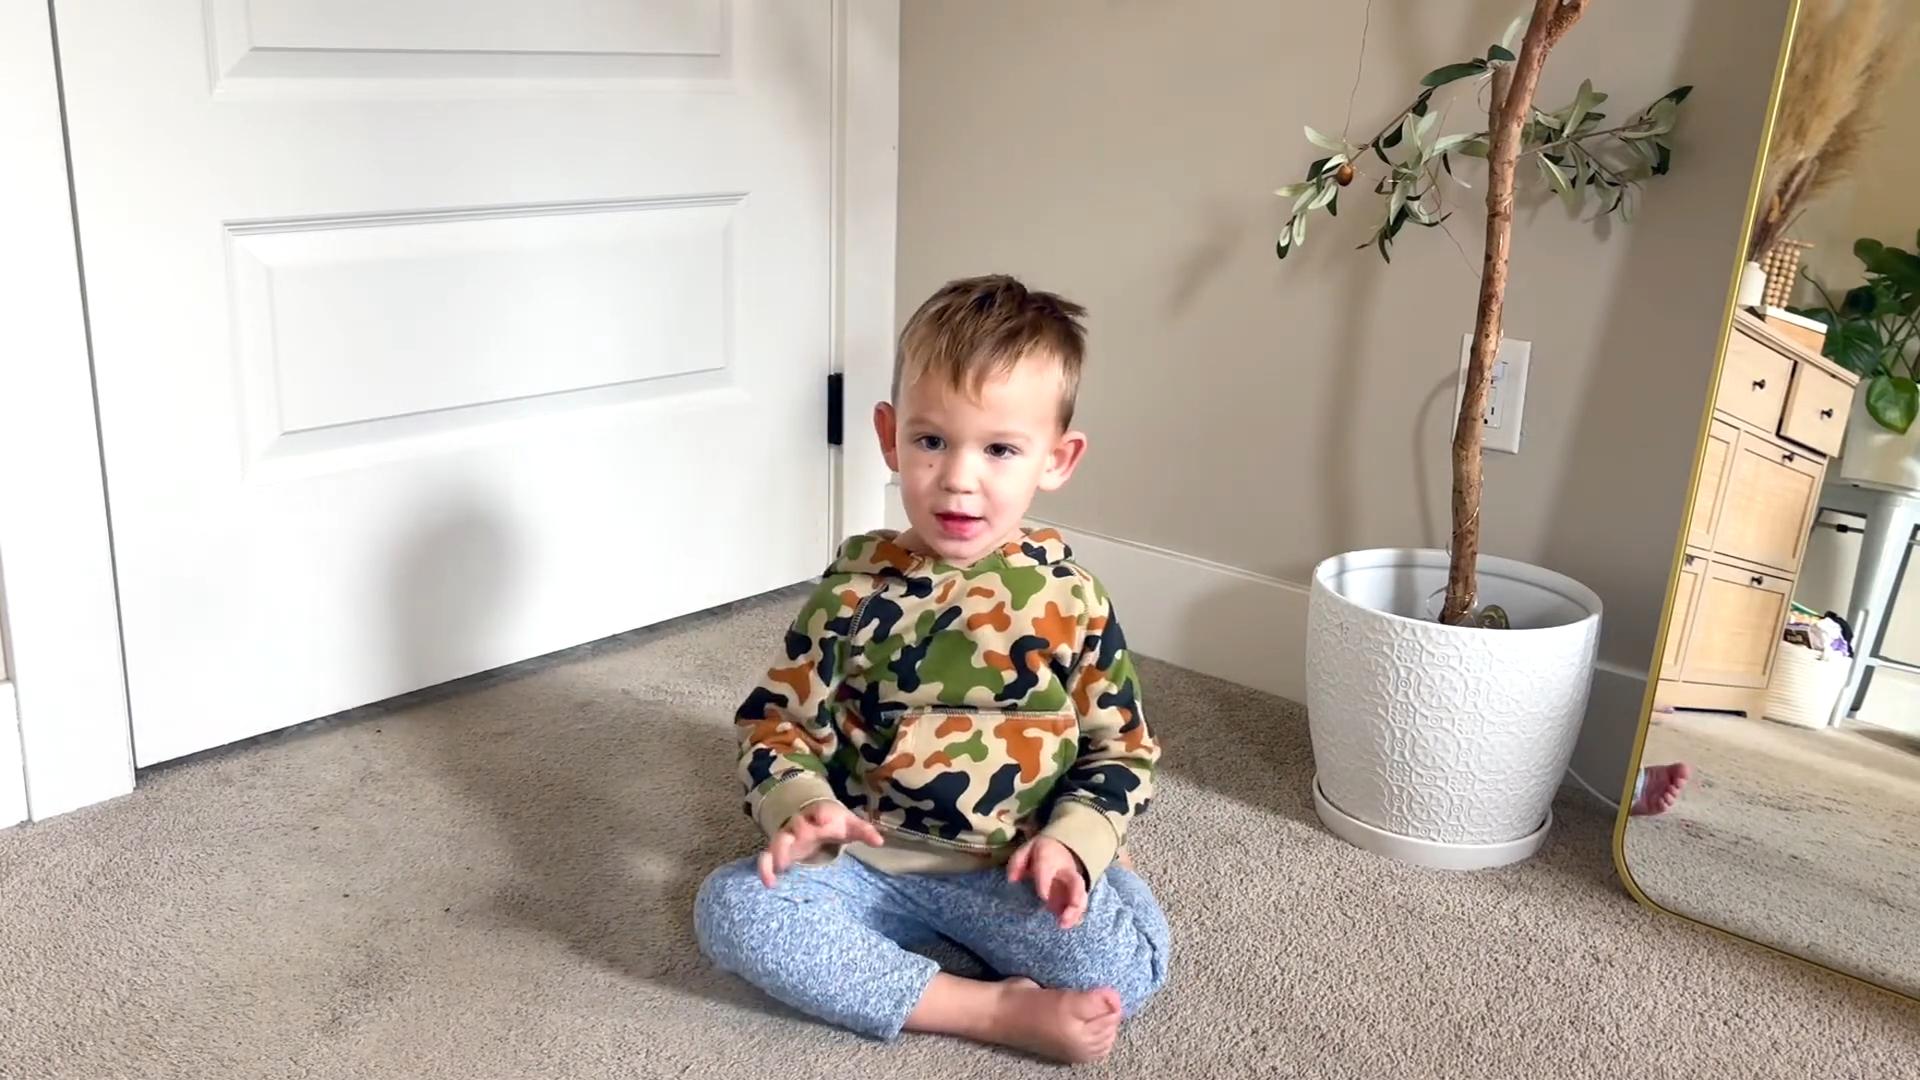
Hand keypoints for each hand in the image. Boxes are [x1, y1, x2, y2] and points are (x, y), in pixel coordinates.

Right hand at [757, 802, 883, 886]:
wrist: (817, 818)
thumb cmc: (836, 822)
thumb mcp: (850, 825)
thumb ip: (864, 831)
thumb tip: (880, 841)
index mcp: (820, 814)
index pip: (819, 812)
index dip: (819, 816)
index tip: (821, 822)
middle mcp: (801, 823)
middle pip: (795, 826)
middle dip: (797, 834)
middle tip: (802, 846)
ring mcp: (788, 837)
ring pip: (777, 841)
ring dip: (777, 854)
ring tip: (779, 869)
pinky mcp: (779, 851)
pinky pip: (767, 858)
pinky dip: (765, 869)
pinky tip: (769, 884)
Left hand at [1007, 836, 1087, 928]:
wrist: (1060, 848)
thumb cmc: (1039, 853)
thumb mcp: (1025, 851)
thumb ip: (1017, 863)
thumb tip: (1012, 880)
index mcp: (1049, 858)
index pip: (1047, 870)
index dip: (1046, 884)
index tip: (1043, 897)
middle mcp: (1065, 872)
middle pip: (1075, 883)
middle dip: (1074, 899)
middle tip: (1063, 917)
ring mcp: (1073, 884)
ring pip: (1081, 897)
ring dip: (1075, 912)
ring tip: (1064, 925)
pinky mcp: (1076, 894)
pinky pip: (1081, 905)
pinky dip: (1077, 916)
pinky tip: (1070, 925)